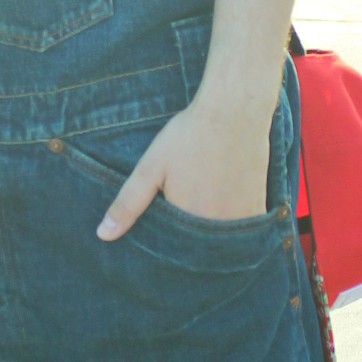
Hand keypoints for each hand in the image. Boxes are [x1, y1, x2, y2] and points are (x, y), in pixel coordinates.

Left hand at [96, 95, 270, 239]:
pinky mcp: (258, 208)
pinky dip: (231, 223)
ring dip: (210, 232)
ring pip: (219, 240)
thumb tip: (103, 235)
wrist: (235, 111)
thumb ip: (127, 204)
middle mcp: (216, 228)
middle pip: (196, 248)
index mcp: (186, 222)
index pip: (171, 250)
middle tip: (185, 204)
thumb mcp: (150, 168)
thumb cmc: (189, 136)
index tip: (163, 224)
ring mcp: (241, 220)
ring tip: (203, 202)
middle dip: (187, 239)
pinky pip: (242, 229)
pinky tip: (223, 201)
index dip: (165, 240)